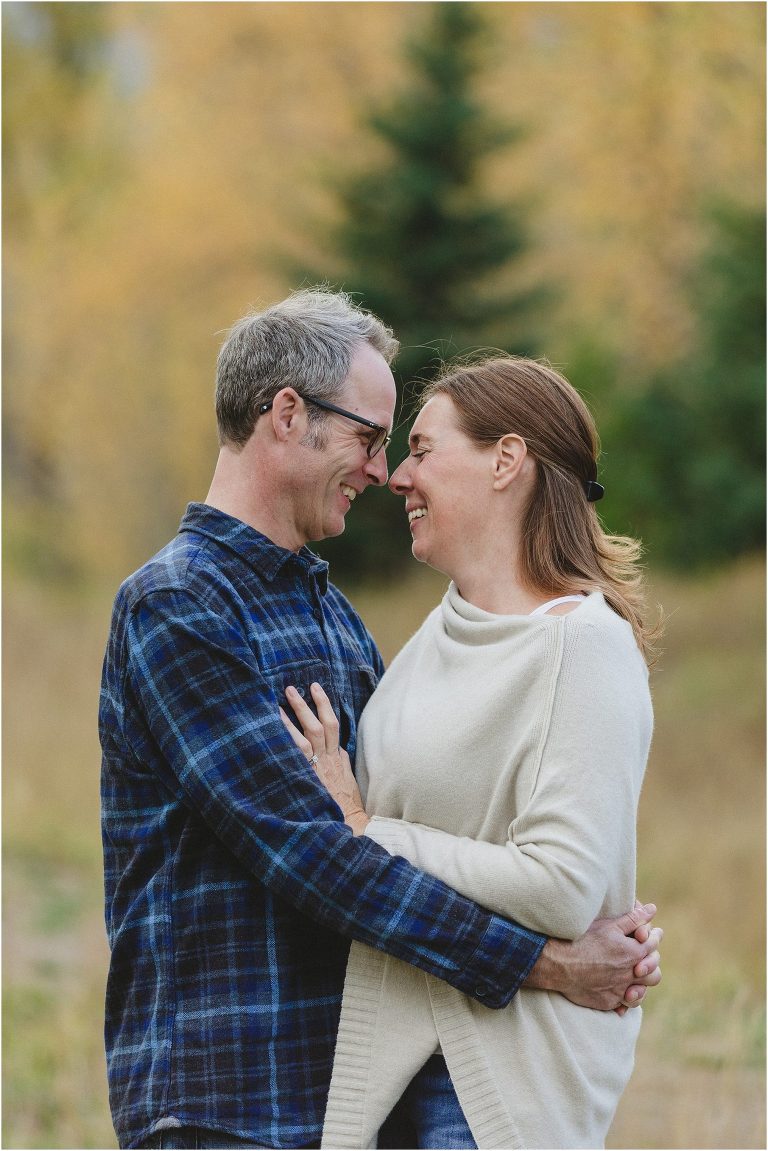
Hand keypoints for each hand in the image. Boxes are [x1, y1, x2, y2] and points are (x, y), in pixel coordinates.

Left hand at [281, 683, 369, 834]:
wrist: (352, 823)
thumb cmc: (348, 805)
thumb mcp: (347, 779)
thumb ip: (340, 763)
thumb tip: (337, 751)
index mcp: (338, 757)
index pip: (332, 724)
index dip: (323, 706)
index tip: (315, 690)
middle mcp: (329, 759)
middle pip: (320, 725)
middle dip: (307, 705)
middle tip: (292, 688)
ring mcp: (318, 768)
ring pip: (306, 737)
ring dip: (293, 718)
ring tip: (279, 703)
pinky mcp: (309, 778)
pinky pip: (297, 756)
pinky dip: (287, 741)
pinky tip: (272, 732)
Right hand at [525, 901, 662, 1013]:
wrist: (559, 964)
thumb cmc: (583, 940)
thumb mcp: (609, 925)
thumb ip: (634, 918)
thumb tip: (652, 908)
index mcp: (633, 953)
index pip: (653, 945)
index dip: (654, 937)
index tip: (651, 933)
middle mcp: (630, 974)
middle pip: (654, 974)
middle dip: (651, 964)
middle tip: (644, 958)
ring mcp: (620, 991)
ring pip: (641, 993)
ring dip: (641, 985)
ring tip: (633, 977)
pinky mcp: (608, 1002)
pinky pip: (624, 1005)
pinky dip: (624, 999)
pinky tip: (618, 991)